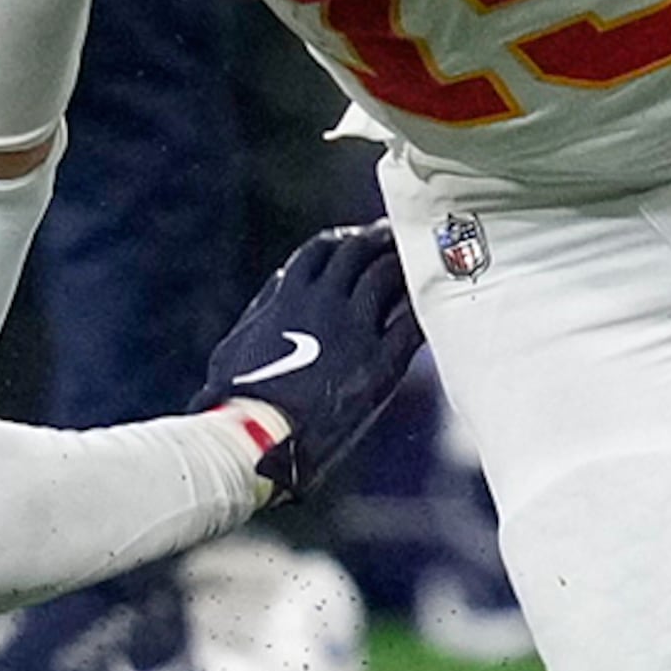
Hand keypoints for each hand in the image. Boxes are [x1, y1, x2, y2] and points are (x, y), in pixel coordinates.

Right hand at [191, 222, 424, 502]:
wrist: (258, 433)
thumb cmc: (237, 396)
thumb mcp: (238, 340)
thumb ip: (264, 306)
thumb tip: (282, 279)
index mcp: (290, 293)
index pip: (324, 248)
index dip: (344, 239)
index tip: (357, 238)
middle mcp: (326, 300)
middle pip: (361, 252)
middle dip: (380, 241)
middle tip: (396, 237)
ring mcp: (356, 329)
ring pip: (389, 277)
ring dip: (404, 265)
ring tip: (417, 264)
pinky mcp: (381, 363)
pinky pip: (412, 324)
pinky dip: (424, 309)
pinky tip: (433, 307)